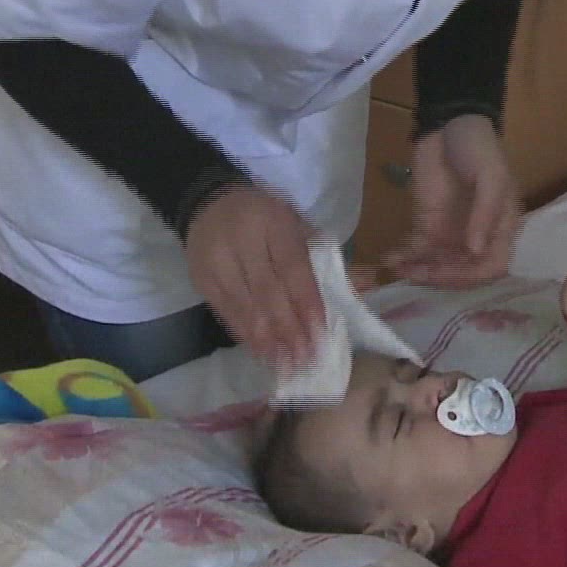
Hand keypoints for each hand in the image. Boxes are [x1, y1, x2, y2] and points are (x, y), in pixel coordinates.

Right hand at [184, 184, 323, 367]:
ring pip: (245, 307)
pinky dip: (245, 335)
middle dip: (289, 330)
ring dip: (268, 341)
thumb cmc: (265, 215)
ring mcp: (218, 263)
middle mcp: (243, 243)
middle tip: (306, 360)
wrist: (208, 200)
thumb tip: (363, 284)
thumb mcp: (297, 222)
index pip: (292, 269)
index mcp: (273, 223)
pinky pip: (226, 312)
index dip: (306, 303)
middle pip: (268, 293)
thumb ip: (325, 255)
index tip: (320, 334)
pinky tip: (262, 354)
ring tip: (287, 366)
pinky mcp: (202, 280)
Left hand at [388, 115, 521, 287]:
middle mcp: (477, 237)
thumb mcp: (490, 175)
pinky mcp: (427, 224)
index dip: (472, 275)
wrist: (448, 123)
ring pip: (438, 266)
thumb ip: (485, 212)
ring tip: (399, 269)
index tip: (448, 271)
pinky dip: (404, 258)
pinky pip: (416, 249)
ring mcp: (450, 232)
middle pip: (463, 272)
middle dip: (441, 277)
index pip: (493, 266)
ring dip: (419, 272)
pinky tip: (390, 260)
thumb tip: (475, 250)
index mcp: (501, 227)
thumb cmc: (478, 147)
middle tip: (416, 273)